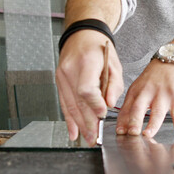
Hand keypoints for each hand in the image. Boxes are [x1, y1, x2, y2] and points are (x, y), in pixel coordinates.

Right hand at [55, 30, 122, 145]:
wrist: (81, 35)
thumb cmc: (99, 48)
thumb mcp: (114, 63)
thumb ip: (114, 85)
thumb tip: (109, 104)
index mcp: (86, 63)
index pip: (86, 89)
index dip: (94, 105)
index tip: (102, 115)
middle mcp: (70, 70)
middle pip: (77, 101)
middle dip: (87, 122)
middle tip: (95, 137)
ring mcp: (61, 76)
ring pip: (69, 105)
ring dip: (79, 124)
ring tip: (87, 138)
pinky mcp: (59, 81)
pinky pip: (64, 103)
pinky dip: (69, 119)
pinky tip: (73, 131)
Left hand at [116, 59, 173, 138]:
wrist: (169, 62)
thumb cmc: (152, 79)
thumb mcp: (137, 89)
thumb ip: (130, 107)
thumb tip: (122, 128)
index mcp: (135, 92)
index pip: (126, 108)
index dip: (122, 121)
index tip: (120, 133)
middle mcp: (147, 92)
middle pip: (138, 108)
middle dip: (134, 121)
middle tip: (132, 133)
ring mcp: (162, 94)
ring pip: (157, 111)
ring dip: (153, 124)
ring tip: (148, 135)